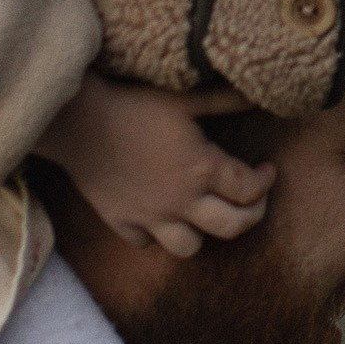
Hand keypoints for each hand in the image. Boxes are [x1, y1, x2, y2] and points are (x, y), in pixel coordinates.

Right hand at [34, 67, 275, 256]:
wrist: (78, 121)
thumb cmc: (133, 104)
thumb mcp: (184, 98)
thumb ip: (225, 100)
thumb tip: (259, 95)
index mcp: (202, 169)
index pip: (250, 189)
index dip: (265, 181)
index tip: (267, 170)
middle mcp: (182, 201)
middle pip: (233, 227)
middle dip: (253, 215)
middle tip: (253, 200)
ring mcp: (151, 217)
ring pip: (190, 248)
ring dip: (203, 233)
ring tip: (204, 212)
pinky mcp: (122, 223)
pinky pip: (147, 243)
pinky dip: (157, 234)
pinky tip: (160, 214)